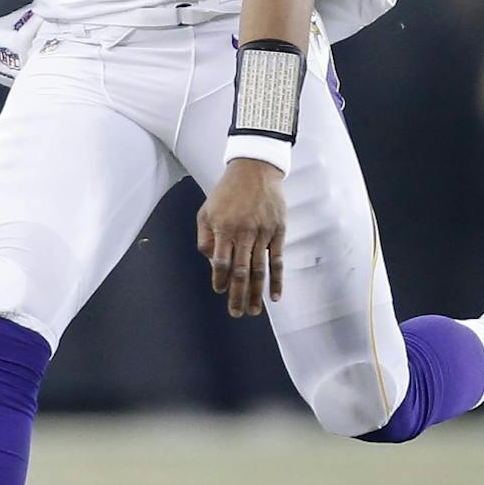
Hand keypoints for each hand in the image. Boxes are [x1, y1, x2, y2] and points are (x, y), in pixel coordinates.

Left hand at [196, 158, 287, 316]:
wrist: (255, 170)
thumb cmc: (227, 192)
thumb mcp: (206, 211)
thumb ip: (205, 238)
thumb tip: (212, 263)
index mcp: (224, 228)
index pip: (221, 262)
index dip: (219, 279)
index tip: (220, 291)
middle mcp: (244, 233)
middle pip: (240, 271)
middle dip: (238, 295)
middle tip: (237, 314)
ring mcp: (263, 233)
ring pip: (259, 269)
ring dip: (256, 293)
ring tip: (254, 311)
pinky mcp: (278, 232)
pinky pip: (277, 260)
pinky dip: (277, 279)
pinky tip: (275, 295)